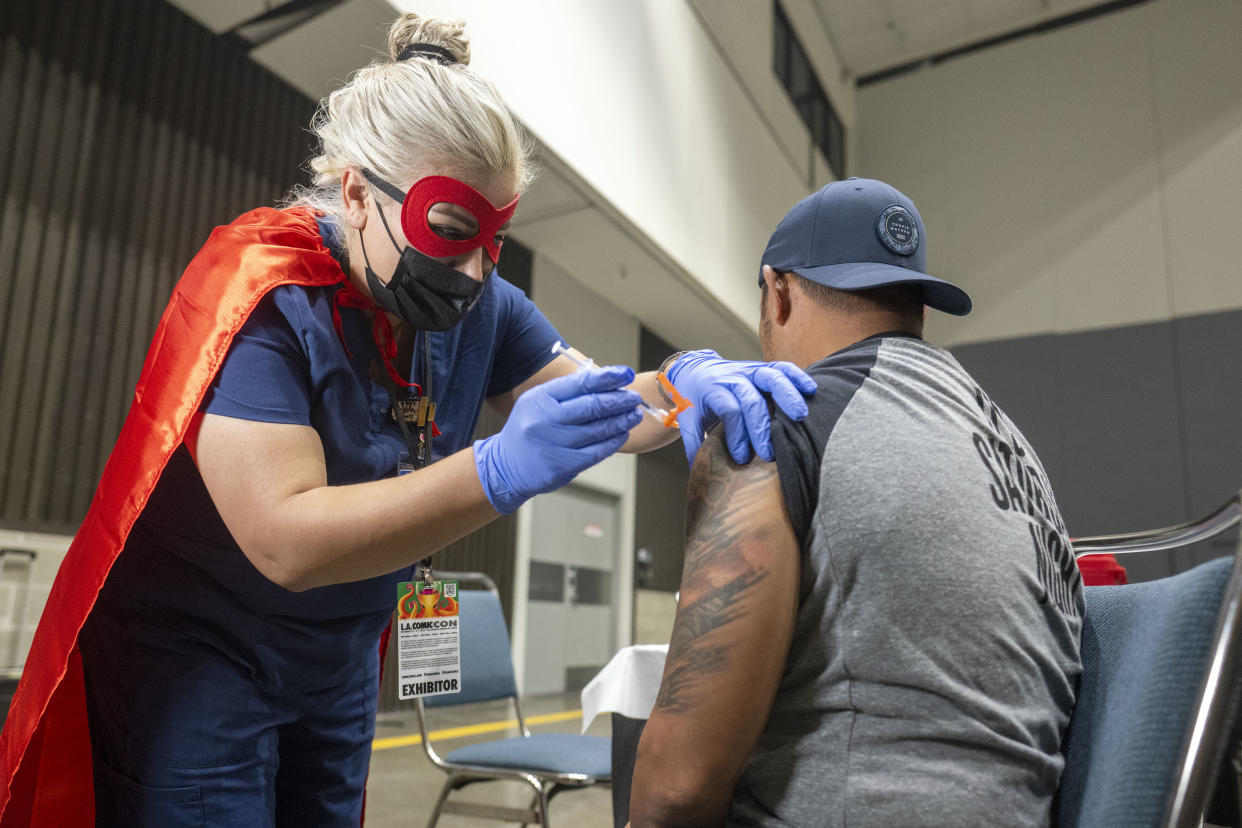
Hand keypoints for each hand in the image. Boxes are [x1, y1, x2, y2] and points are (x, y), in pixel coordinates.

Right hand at [474, 366, 642, 512]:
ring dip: (621, 421)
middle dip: (619, 400)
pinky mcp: (562, 465)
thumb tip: (608, 383)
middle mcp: (545, 420)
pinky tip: (622, 434)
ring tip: (634, 415)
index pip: (580, 383)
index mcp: (540, 398)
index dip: (608, 377)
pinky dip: (612, 441)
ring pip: (597, 430)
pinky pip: (595, 451)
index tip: (626, 374)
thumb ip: (569, 392)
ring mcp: (553, 444)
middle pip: (592, 406)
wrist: (506, 466)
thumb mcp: (539, 402)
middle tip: (635, 397)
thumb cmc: (530, 428)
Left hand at [667, 350, 815, 464]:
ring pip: (771, 377)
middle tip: (768, 453)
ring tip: (800, 416)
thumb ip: (693, 442)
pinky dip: (797, 376)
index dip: (737, 435)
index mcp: (713, 390)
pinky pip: (783, 367)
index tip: (741, 457)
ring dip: (787, 395)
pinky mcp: (763, 367)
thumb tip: (700, 473)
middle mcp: (733, 378)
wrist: (696, 370)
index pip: (729, 411)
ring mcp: (750, 370)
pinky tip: (811, 389)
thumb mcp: (687, 418)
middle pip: (751, 399)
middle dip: (761, 427)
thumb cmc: (695, 399)